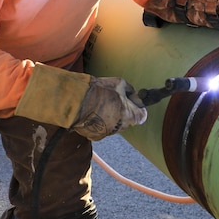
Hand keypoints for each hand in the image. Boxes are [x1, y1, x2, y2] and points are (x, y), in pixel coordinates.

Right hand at [15, 64, 145, 140]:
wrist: (76, 100)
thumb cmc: (98, 90)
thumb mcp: (119, 83)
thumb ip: (130, 90)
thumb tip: (133, 93)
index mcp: (128, 115)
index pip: (142, 117)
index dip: (139, 109)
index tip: (135, 104)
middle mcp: (120, 127)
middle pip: (128, 121)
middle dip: (124, 112)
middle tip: (115, 101)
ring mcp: (107, 133)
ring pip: (114, 125)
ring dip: (111, 117)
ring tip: (100, 105)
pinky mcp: (95, 136)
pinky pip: (102, 129)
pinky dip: (100, 122)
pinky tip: (92, 112)